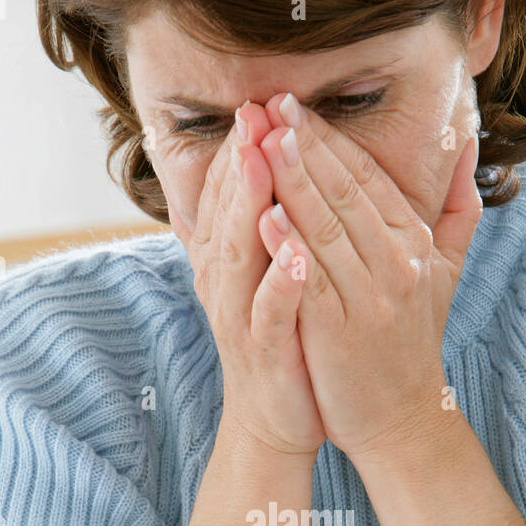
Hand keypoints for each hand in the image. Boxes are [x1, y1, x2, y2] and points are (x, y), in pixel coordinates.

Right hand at [166, 102, 325, 461]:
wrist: (276, 422)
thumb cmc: (284, 342)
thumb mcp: (270, 278)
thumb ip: (270, 226)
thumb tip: (270, 172)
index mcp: (232, 261)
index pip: (231, 194)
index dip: (241, 149)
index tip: (258, 103)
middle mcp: (227, 284)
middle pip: (229, 213)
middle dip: (240, 162)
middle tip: (252, 112)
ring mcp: (242, 319)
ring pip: (241, 257)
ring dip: (250, 209)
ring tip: (262, 164)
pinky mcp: (266, 353)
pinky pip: (271, 314)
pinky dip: (281, 284)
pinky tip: (298, 257)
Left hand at [254, 94, 482, 463]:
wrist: (401, 419)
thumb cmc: (411, 343)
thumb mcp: (446, 273)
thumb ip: (456, 210)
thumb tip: (465, 147)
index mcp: (416, 244)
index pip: (368, 177)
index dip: (330, 139)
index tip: (294, 105)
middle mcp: (398, 265)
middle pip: (345, 192)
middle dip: (303, 145)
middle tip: (269, 105)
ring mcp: (370, 297)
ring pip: (325, 226)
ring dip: (290, 180)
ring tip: (259, 141)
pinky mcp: (340, 331)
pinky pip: (309, 277)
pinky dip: (287, 244)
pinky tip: (262, 214)